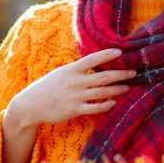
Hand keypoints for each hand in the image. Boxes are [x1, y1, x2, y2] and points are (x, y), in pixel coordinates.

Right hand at [6, 48, 135, 126]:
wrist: (30, 105)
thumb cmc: (46, 87)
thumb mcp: (60, 73)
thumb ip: (76, 70)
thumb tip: (94, 64)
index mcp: (70, 70)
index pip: (92, 59)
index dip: (107, 55)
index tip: (120, 52)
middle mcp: (74, 82)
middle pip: (103, 76)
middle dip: (120, 74)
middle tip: (133, 72)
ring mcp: (75, 96)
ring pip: (102, 92)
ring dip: (117, 89)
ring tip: (127, 86)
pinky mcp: (74, 110)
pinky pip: (94, 108)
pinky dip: (106, 105)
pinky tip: (114, 102)